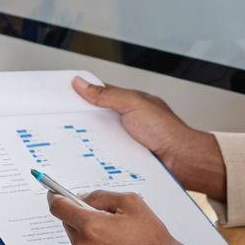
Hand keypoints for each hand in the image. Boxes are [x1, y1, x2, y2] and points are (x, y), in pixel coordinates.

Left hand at [47, 190, 217, 244]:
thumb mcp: (130, 202)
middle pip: (67, 222)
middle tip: (101, 215)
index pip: (58, 207)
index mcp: (91, 226)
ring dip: (87, 233)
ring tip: (114, 236)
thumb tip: (81, 198)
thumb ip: (100, 196)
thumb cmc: (151, 237)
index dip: (54, 196)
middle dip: (79, 215)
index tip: (53, 192)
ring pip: (76, 239)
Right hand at [72, 78, 225, 200]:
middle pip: (95, 117)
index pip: (99, 93)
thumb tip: (82, 84)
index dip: (81, 92)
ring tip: (69, 139)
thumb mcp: (133, 104)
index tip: (62, 93)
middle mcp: (125, 121)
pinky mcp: (124, 159)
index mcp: (128, 102)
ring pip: (97, 138)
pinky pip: (104, 156)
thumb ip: (107, 95)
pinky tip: (86, 158)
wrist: (183, 161)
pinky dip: (95, 156)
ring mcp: (124, 141)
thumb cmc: (167, 131)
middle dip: (79, 119)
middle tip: (60, 119)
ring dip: (86, 140)